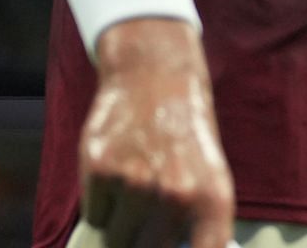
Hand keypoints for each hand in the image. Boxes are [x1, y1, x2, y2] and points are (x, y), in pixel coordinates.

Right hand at [80, 18, 235, 247]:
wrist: (155, 76)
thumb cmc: (186, 136)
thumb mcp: (210, 179)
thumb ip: (198, 227)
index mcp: (213, 201)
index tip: (167, 246)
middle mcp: (176, 196)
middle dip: (144, 241)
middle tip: (148, 211)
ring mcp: (135, 185)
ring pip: (116, 240)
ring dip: (120, 224)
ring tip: (135, 188)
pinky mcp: (100, 171)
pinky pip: (94, 217)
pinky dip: (101, 204)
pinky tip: (117, 171)